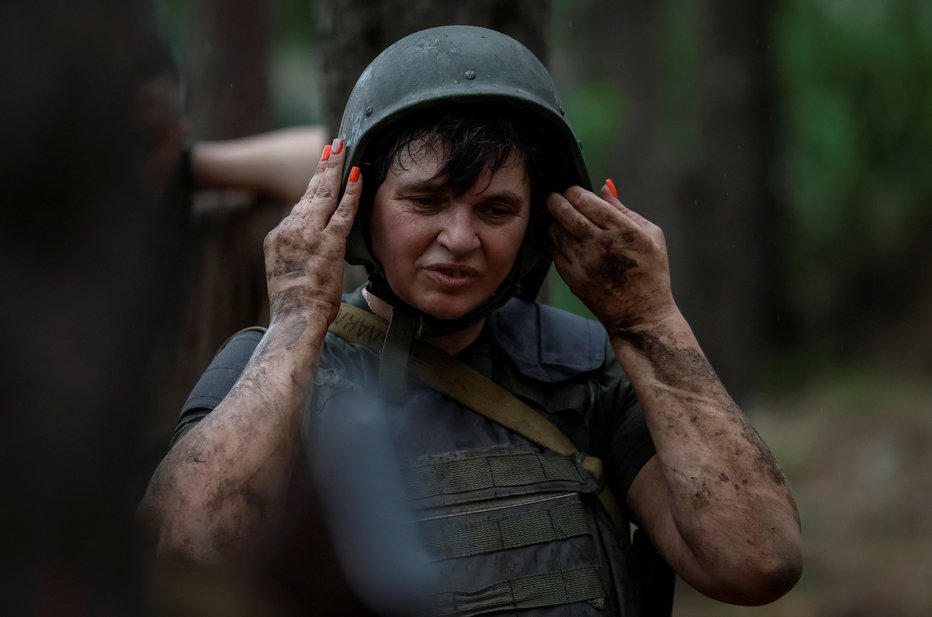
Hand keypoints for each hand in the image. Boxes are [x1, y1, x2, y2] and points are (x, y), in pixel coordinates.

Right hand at [263, 138, 360, 323]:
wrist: (294, 317)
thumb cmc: (294, 305)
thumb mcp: (286, 272)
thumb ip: (296, 253)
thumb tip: (309, 246)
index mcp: (277, 236)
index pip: (299, 207)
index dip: (312, 188)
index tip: (320, 170)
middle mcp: (289, 230)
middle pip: (309, 192)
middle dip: (322, 167)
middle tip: (332, 146)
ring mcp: (308, 235)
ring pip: (323, 195)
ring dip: (334, 169)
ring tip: (341, 149)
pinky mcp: (328, 243)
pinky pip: (342, 211)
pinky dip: (351, 191)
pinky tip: (357, 174)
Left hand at [547, 183, 675, 331]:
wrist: (639, 313)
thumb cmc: (650, 273)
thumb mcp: (651, 235)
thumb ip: (625, 211)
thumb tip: (604, 189)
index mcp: (624, 231)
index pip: (588, 202)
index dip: (574, 192)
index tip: (572, 191)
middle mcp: (600, 245)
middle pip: (566, 214)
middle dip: (556, 201)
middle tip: (554, 197)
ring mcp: (583, 262)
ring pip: (555, 232)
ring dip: (553, 221)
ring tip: (557, 217)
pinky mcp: (572, 277)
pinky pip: (554, 251)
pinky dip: (553, 241)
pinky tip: (559, 238)